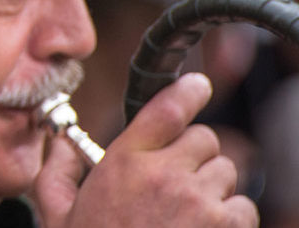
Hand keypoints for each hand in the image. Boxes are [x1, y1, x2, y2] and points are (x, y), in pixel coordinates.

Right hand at [36, 73, 257, 227]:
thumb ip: (55, 174)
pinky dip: (229, 219)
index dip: (187, 92)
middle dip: (194, 157)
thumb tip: (62, 145)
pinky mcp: (224, 226)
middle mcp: (164, 174)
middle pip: (205, 140)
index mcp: (122, 164)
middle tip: (176, 183)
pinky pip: (243, 207)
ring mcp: (199, 201)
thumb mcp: (55, 216)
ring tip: (186, 217)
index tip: (198, 86)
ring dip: (212, 190)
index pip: (165, 110)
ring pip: (226, 173)